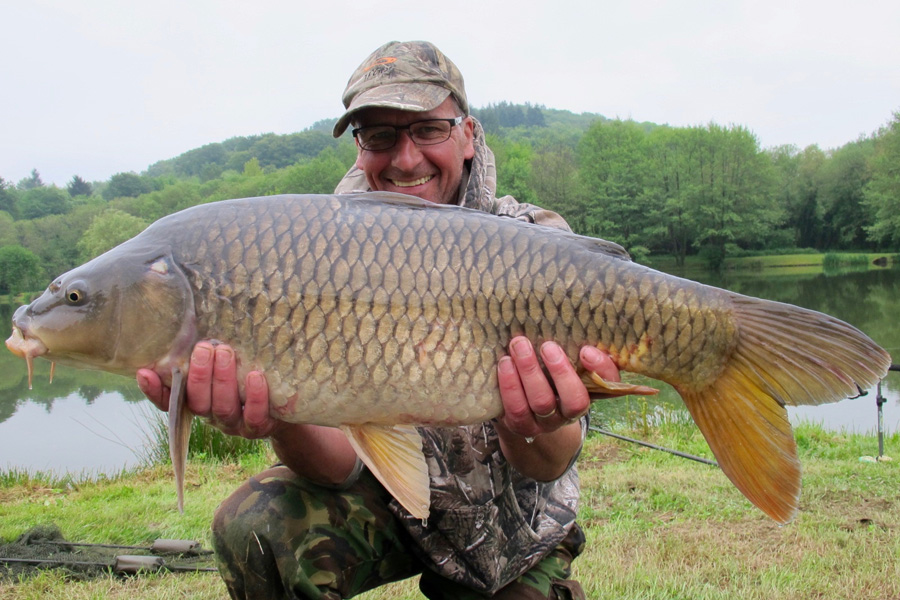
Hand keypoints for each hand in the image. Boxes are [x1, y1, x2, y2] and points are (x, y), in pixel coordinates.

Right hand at [136, 342, 277, 438]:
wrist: (285, 407)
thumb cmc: (247, 378)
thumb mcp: (227, 365)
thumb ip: (210, 352)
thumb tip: (194, 319)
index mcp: (198, 400)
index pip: (169, 401)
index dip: (155, 390)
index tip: (144, 372)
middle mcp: (211, 415)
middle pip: (197, 401)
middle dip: (199, 374)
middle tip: (204, 347)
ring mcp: (234, 424)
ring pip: (222, 407)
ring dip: (223, 379)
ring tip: (226, 353)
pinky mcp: (259, 427)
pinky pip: (254, 416)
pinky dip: (254, 396)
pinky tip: (255, 376)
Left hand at [496, 336, 619, 439]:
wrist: (521, 405)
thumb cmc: (546, 371)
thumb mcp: (562, 358)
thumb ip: (569, 344)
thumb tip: (565, 311)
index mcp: (590, 390)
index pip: (608, 382)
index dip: (601, 368)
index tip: (586, 350)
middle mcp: (572, 412)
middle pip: (574, 400)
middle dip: (560, 371)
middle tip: (547, 345)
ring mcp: (547, 422)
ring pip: (542, 402)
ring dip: (530, 372)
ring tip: (519, 346)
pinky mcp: (522, 426)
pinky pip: (516, 408)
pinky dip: (510, 384)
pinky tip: (504, 363)